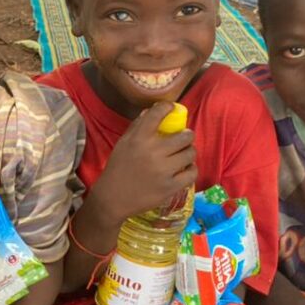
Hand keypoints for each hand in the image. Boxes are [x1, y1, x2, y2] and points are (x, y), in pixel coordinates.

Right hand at [88, 102, 196, 224]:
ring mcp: (163, 170)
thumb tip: (152, 111)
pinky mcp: (170, 187)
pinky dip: (190, 169)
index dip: (168, 106)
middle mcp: (153, 152)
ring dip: (189, 152)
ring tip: (184, 154)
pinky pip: (191, 173)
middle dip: (187, 135)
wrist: (113, 198)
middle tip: (184, 138)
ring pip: (190, 154)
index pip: (158, 113)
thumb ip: (137, 126)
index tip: (171, 107)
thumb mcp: (123, 143)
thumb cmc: (118, 168)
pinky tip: (185, 169)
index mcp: (139, 138)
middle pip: (184, 136)